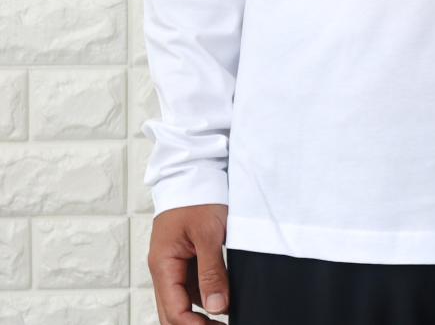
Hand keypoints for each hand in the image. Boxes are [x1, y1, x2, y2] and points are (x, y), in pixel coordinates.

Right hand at [148, 203, 229, 323]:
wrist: (196, 169)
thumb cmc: (198, 194)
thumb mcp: (208, 233)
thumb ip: (212, 271)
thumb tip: (217, 307)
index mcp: (163, 264)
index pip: (174, 311)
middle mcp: (165, 267)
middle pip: (174, 311)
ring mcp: (174, 262)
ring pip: (184, 300)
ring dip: (201, 313)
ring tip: (226, 319)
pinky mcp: (187, 255)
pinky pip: (192, 284)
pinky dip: (206, 295)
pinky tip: (224, 299)